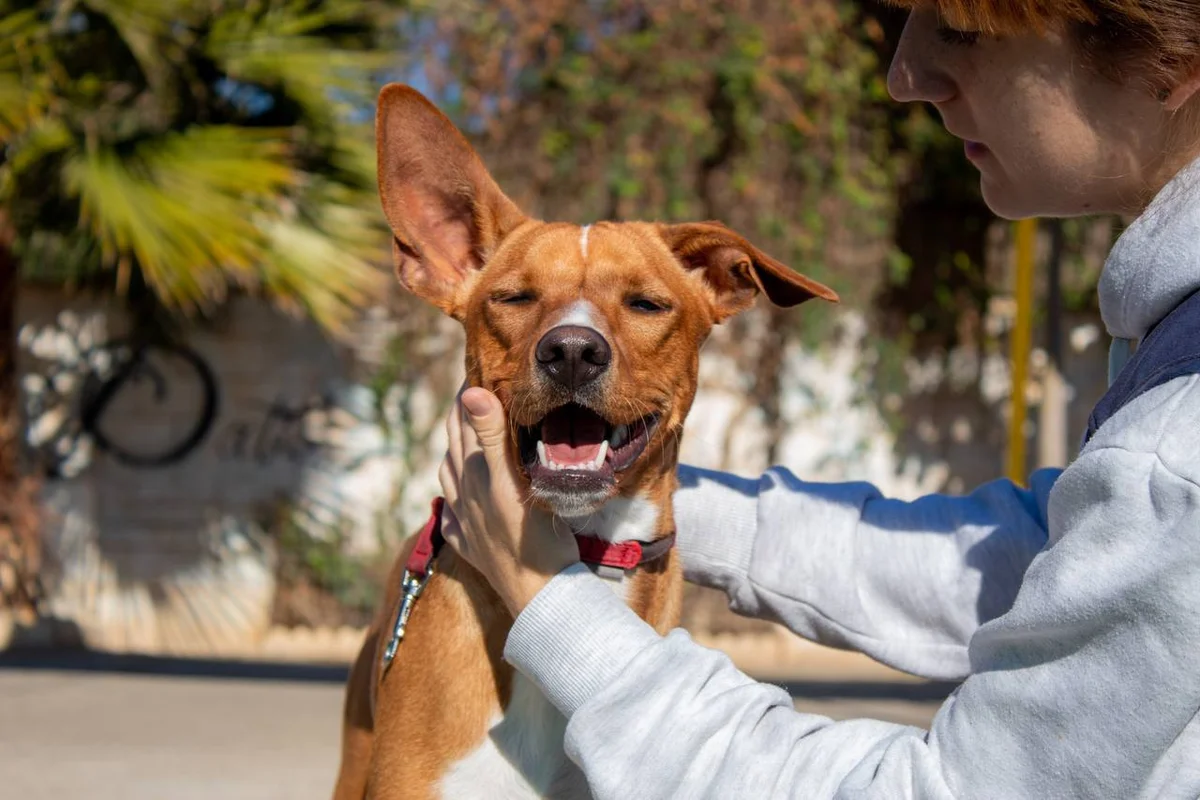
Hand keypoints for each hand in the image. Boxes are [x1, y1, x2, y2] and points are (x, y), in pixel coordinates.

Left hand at [438, 386, 579, 615]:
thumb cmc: (536, 539)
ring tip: (460, 441)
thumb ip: (489, 436)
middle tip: (470, 395)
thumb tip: (468, 392)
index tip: (476, 372)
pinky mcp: (470, 547)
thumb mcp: (514, 481)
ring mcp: (465, 524)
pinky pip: (452, 518)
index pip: (463, 423)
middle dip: (459, 420)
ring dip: (453, 455)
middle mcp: (464, 497)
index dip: (468, 396)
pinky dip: (452, 501)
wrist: (541, 597)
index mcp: (474, 476)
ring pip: (449, 480)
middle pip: (454, 448)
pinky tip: (455, 501)